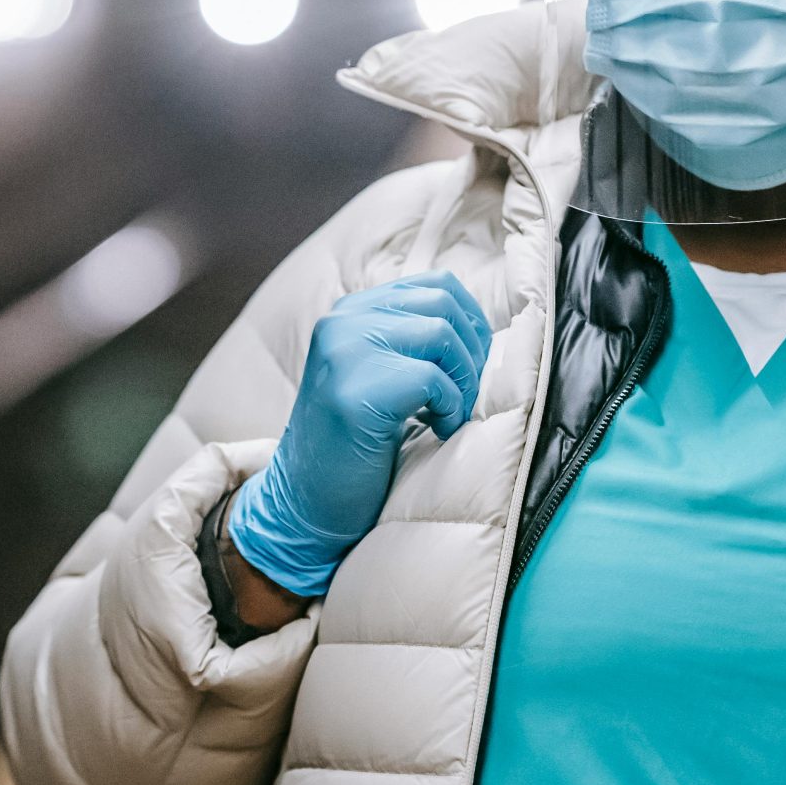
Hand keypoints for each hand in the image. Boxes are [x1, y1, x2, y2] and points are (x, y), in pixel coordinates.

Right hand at [224, 271, 491, 598]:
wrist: (306, 501)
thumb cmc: (354, 444)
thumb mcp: (378, 374)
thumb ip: (409, 340)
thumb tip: (479, 327)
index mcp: (349, 312)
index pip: (434, 283)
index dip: (471, 319)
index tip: (473, 362)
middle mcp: (343, 322)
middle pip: (442, 302)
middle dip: (472, 350)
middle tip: (464, 394)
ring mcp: (345, 353)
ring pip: (441, 333)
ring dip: (463, 380)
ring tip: (449, 414)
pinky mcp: (356, 391)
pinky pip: (433, 379)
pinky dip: (451, 408)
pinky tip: (438, 431)